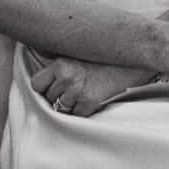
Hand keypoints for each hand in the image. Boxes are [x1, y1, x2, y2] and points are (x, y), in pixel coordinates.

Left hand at [31, 56, 157, 117]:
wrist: (133, 59)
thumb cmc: (105, 56)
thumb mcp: (79, 52)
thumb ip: (60, 63)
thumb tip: (43, 70)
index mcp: (60, 64)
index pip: (36, 84)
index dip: (44, 86)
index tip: (53, 85)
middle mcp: (67, 77)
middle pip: (50, 97)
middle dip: (59, 95)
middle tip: (75, 87)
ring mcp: (78, 92)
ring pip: (62, 108)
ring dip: (71, 104)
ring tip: (84, 92)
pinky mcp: (91, 103)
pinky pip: (77, 115)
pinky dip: (83, 111)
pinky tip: (92, 99)